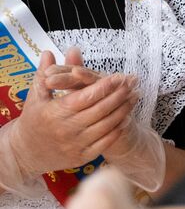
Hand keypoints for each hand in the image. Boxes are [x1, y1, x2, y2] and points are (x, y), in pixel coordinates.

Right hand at [8, 49, 135, 177]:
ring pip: (107, 125)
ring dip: (124, 109)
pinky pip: (106, 142)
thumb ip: (44, 74)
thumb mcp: (35, 97)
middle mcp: (66, 129)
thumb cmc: (33, 120)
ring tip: (135, 95)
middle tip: (133, 82)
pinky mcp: (83, 156)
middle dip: (120, 95)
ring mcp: (76, 144)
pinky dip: (118, 129)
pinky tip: (127, 117)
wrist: (26, 153)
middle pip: (100, 110)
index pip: (85, 97)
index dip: (104, 86)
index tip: (119, 76)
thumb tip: (49, 52)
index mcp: (55, 112)